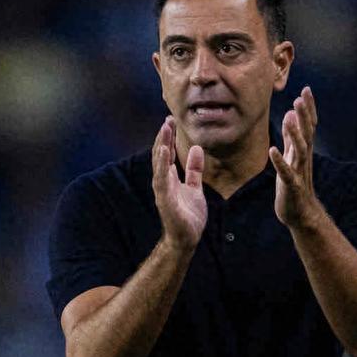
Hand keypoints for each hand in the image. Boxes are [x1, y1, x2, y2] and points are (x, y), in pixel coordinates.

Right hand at [152, 116, 206, 250]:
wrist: (187, 238)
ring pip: (159, 163)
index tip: (171, 120)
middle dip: (164, 137)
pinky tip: (164, 151)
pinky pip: (162, 179)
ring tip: (164, 129)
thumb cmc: (188, 214)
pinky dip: (162, 164)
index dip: (168, 137)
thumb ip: (194, 169)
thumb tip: (196, 148)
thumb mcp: (195, 187)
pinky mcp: (165, 199)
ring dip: (161, 145)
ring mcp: (163, 190)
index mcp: (170, 177)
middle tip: (168, 119)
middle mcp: (163, 181)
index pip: (167, 153)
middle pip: (161, 154)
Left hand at [269, 86, 323, 228]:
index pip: (309, 126)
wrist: (300, 214)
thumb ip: (291, 137)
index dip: (309, 109)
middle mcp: (304, 159)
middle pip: (307, 134)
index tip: (306, 89)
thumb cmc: (294, 184)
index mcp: (303, 151)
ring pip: (300, 151)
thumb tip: (290, 114)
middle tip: (300, 97)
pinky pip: (286, 173)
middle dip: (304, 116)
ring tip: (288, 118)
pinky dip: (280, 161)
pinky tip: (272, 150)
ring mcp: (299, 172)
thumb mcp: (292, 157)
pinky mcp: (291, 186)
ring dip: (295, 134)